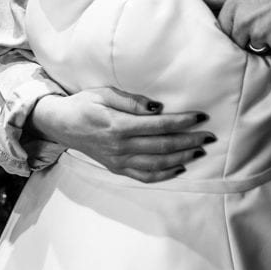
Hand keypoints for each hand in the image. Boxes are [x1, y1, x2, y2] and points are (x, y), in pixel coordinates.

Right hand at [32, 88, 214, 182]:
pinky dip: (164, 174)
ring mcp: (119, 161)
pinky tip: (179, 167)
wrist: (62, 124)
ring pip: (157, 163)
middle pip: (163, 146)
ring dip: (181, 158)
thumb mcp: (104, 93)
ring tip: (199, 150)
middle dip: (189, 141)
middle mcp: (121, 147)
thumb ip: (130, 101)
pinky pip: (144, 176)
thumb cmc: (84, 104)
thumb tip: (156, 108)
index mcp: (119, 126)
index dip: (182, 122)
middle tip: (209, 136)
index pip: (159, 125)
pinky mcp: (117, 168)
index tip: (200, 117)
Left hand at [208, 0, 270, 52]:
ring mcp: (258, 34)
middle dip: (247, 38)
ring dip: (264, 41)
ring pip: (255, 48)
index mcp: (231, 7)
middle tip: (264, 23)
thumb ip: (221, 0)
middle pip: (236, 42)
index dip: (231, 31)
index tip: (240, 27)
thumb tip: (198, 1)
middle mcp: (241, 22)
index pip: (221, 31)